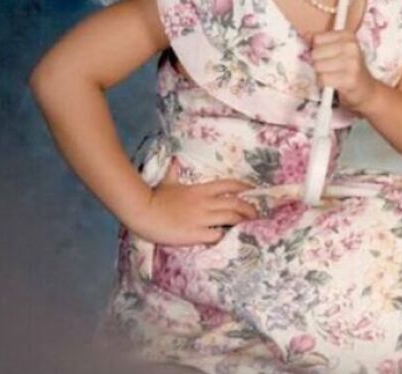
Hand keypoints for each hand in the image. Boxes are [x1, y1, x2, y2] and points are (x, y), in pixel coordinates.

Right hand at [129, 158, 258, 245]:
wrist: (144, 210)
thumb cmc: (155, 196)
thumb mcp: (168, 182)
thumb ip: (174, 172)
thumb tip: (173, 162)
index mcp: (201, 190)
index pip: (228, 185)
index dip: (242, 187)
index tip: (252, 190)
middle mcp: (205, 202)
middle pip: (235, 203)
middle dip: (249, 209)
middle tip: (257, 214)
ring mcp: (201, 218)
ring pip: (230, 218)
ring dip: (242, 222)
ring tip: (250, 226)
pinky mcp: (195, 234)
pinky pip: (216, 235)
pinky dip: (224, 237)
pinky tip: (228, 239)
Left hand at [309, 29, 377, 112]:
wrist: (366, 89)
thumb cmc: (349, 68)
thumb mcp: (338, 49)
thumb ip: (322, 41)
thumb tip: (305, 35)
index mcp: (348, 36)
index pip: (317, 39)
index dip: (317, 49)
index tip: (327, 55)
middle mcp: (351, 47)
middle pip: (315, 53)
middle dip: (318, 62)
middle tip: (330, 67)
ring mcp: (352, 63)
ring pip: (318, 66)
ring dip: (321, 74)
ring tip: (333, 75)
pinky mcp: (349, 79)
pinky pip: (323, 79)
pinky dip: (324, 83)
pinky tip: (334, 83)